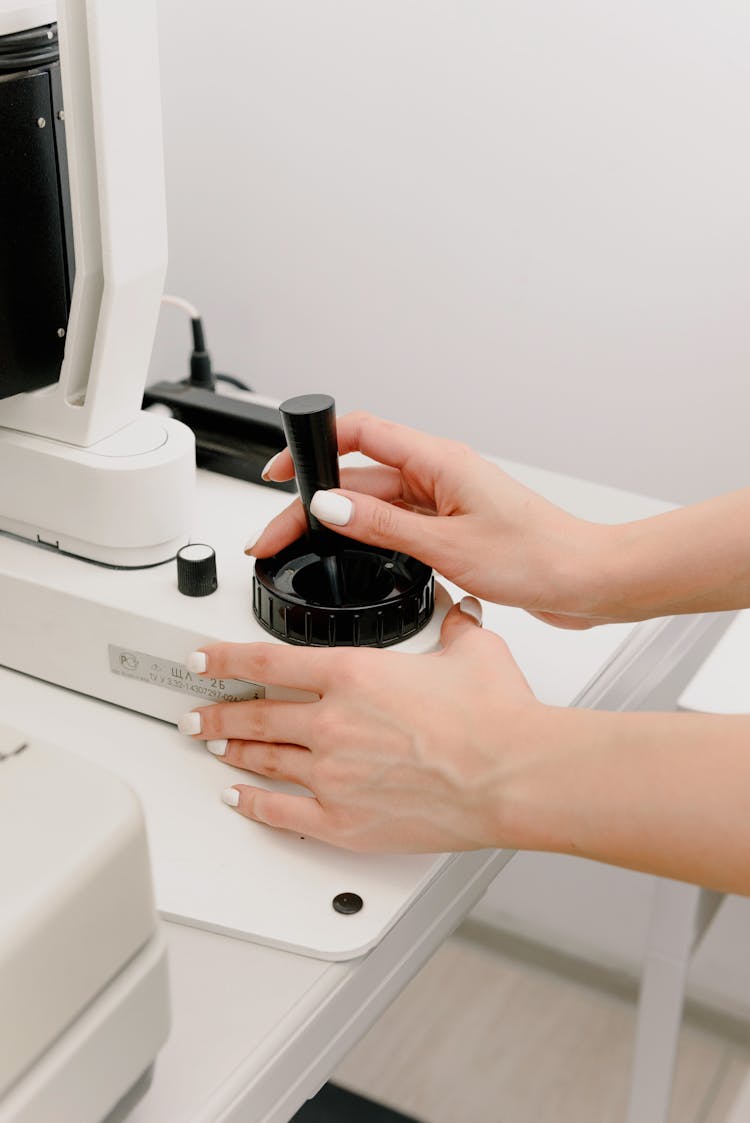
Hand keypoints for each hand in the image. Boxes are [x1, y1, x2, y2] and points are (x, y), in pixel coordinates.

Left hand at [180, 601, 543, 851]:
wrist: (512, 775)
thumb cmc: (496, 718)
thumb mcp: (474, 653)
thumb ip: (455, 629)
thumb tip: (459, 616)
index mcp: (353, 674)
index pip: (267, 662)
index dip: (224, 660)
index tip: (202, 660)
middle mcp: (332, 722)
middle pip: (256, 715)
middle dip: (218, 714)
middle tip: (196, 714)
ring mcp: (333, 774)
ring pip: (264, 759)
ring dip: (232, 751)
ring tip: (213, 747)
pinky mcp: (343, 821)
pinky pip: (281, 813)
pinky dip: (253, 804)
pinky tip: (238, 798)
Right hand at [249, 411, 617, 628]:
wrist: (586, 582)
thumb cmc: (538, 556)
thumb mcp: (446, 545)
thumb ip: (382, 526)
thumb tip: (330, 508)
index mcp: (439, 460)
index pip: (360, 433)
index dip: (313, 445)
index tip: (280, 471)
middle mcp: (439, 475)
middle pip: (359, 477)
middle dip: (315, 503)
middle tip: (278, 535)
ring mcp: (445, 502)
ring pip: (375, 505)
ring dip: (340, 525)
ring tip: (304, 551)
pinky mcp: (452, 529)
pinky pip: (397, 526)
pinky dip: (370, 540)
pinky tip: (353, 561)